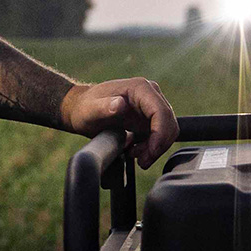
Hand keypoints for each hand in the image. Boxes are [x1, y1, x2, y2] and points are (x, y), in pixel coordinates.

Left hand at [61, 79, 178, 168]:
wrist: (81, 110)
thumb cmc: (84, 108)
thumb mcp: (90, 110)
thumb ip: (104, 107)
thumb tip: (121, 105)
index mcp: (140, 88)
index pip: (162, 112)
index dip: (160, 134)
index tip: (150, 152)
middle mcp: (150, 94)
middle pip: (169, 123)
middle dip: (159, 145)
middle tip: (142, 162)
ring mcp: (151, 106)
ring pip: (167, 131)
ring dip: (156, 148)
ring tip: (137, 157)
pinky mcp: (149, 118)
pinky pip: (160, 135)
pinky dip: (151, 147)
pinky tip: (135, 151)